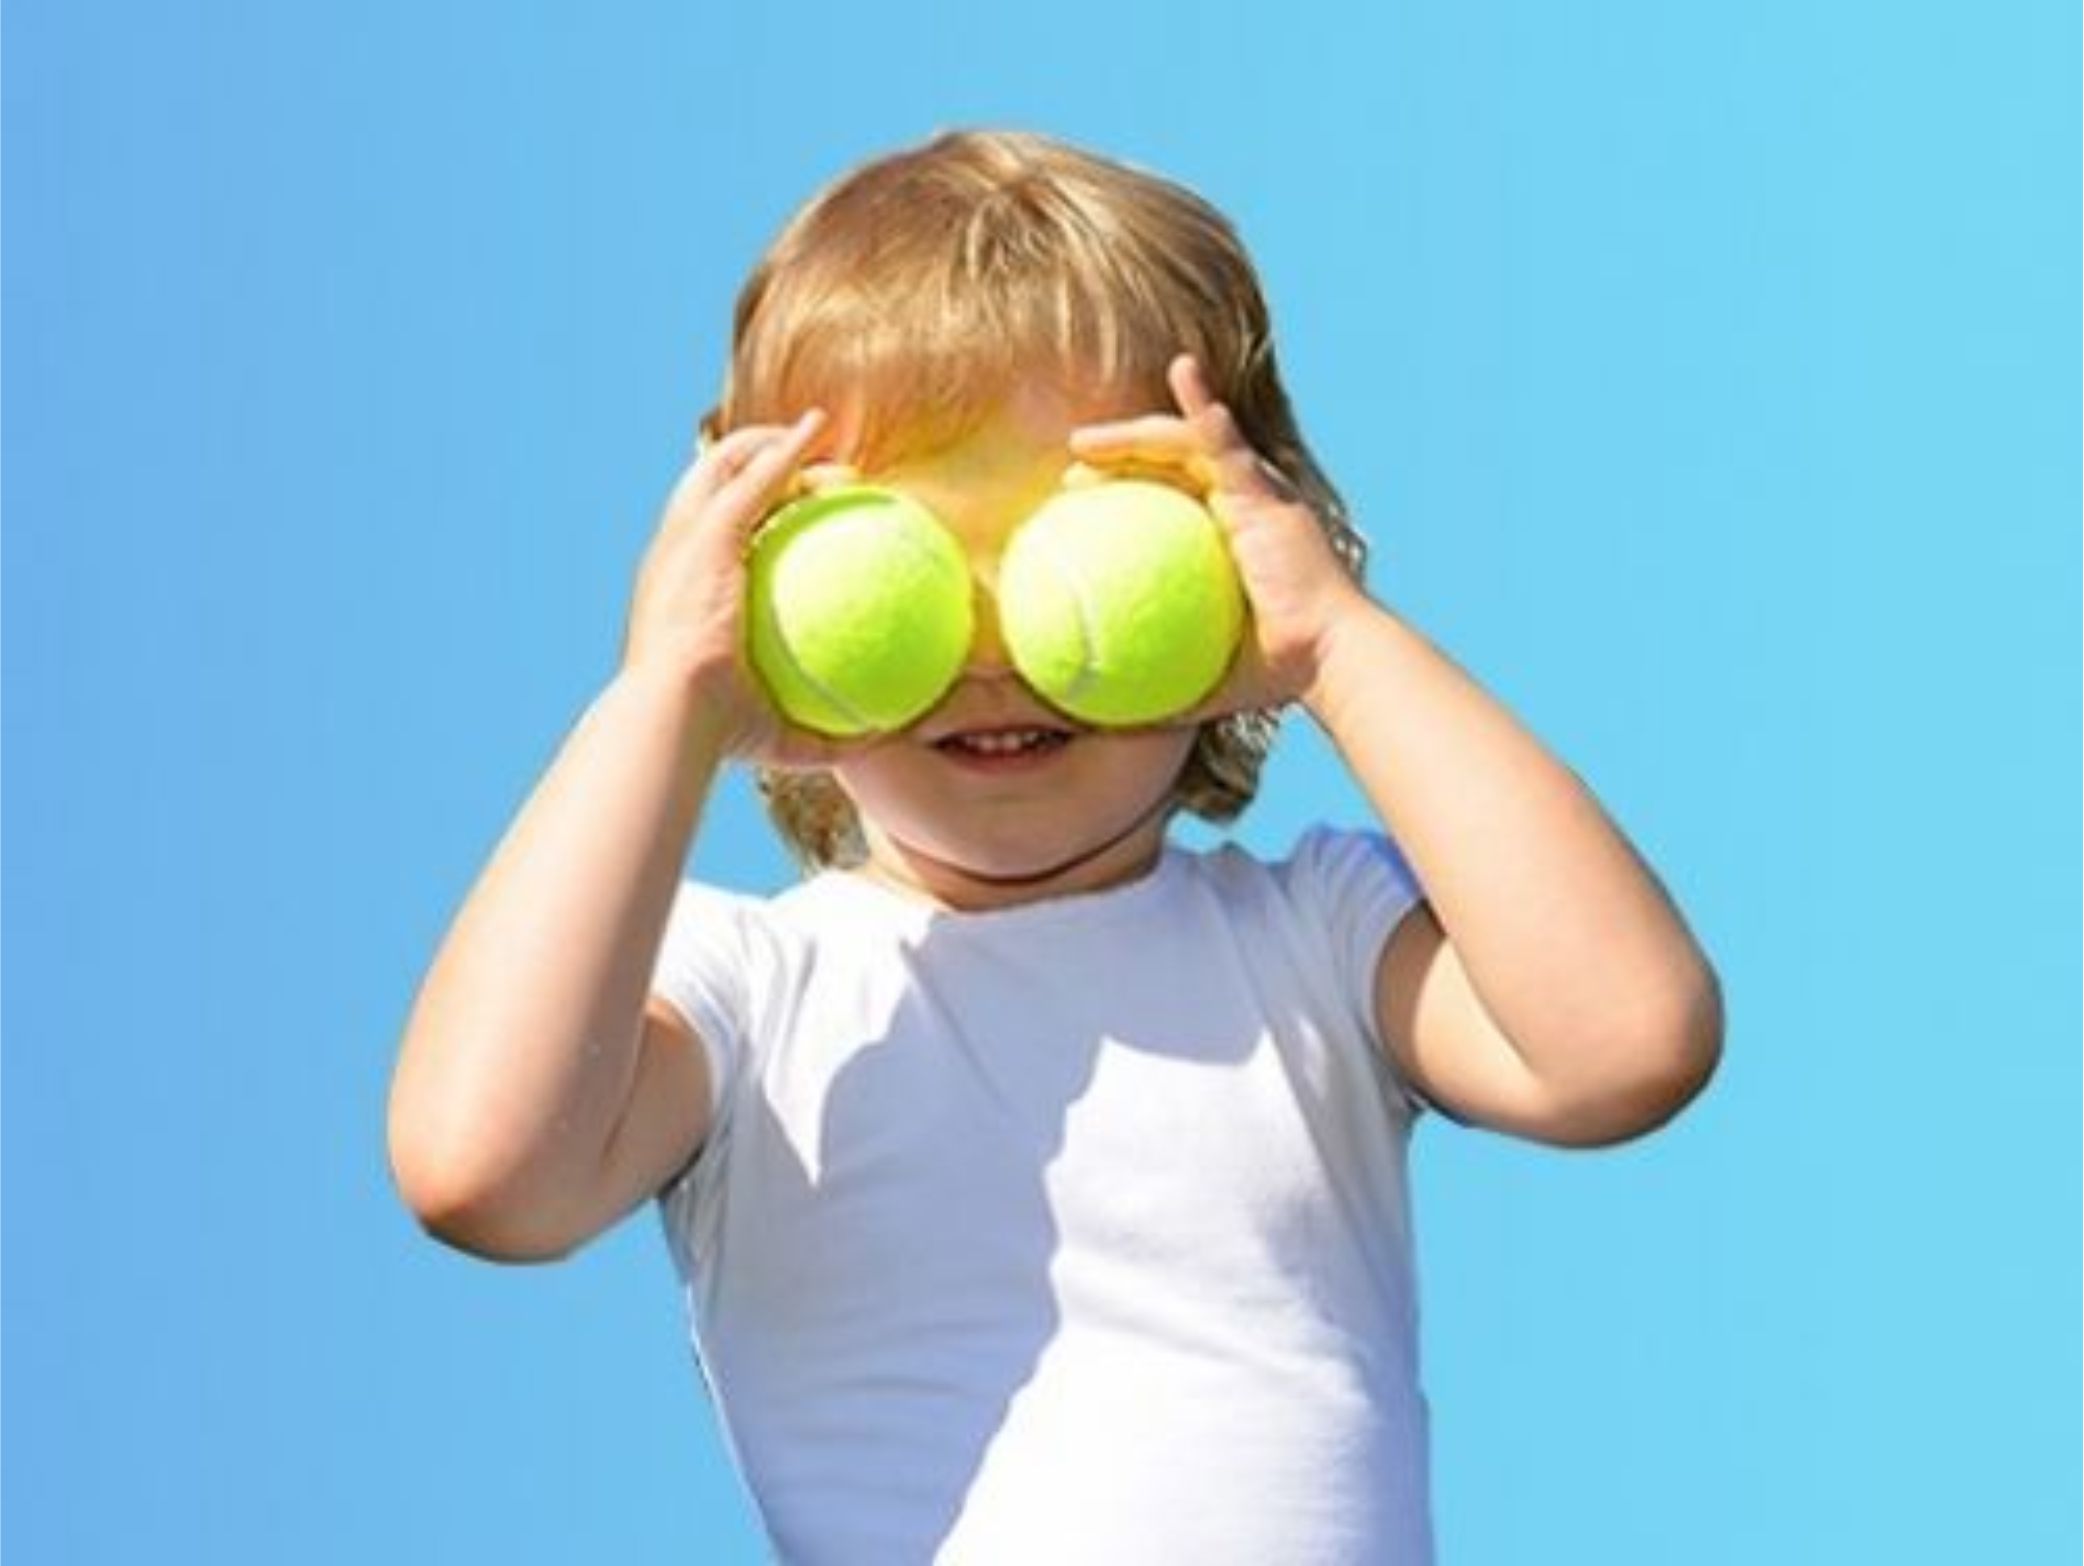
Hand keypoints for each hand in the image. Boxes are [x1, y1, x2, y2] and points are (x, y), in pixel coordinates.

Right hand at [621, 411, 859, 765]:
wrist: (672, 715)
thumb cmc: (713, 734)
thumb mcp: (777, 738)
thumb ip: (824, 736)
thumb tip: (879, 739)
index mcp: (679, 599)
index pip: (706, 544)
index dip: (742, 524)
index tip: (790, 524)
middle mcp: (674, 558)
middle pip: (709, 491)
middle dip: (756, 469)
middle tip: (813, 477)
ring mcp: (685, 541)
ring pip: (722, 467)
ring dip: (768, 445)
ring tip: (814, 434)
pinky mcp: (707, 533)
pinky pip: (754, 475)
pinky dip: (783, 448)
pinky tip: (817, 430)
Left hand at [1063, 353, 1371, 722]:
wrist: (1329, 659)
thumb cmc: (1277, 671)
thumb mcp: (1204, 677)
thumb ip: (1157, 680)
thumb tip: (1100, 713)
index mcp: (1226, 540)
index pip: (1167, 497)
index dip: (1122, 487)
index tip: (1076, 498)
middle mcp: (1240, 508)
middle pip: (1169, 463)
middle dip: (1118, 456)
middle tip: (1072, 467)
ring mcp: (1255, 496)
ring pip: (1187, 443)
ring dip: (1133, 435)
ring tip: (1085, 443)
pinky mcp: (1265, 494)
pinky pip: (1227, 443)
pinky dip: (1204, 408)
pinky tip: (1183, 372)